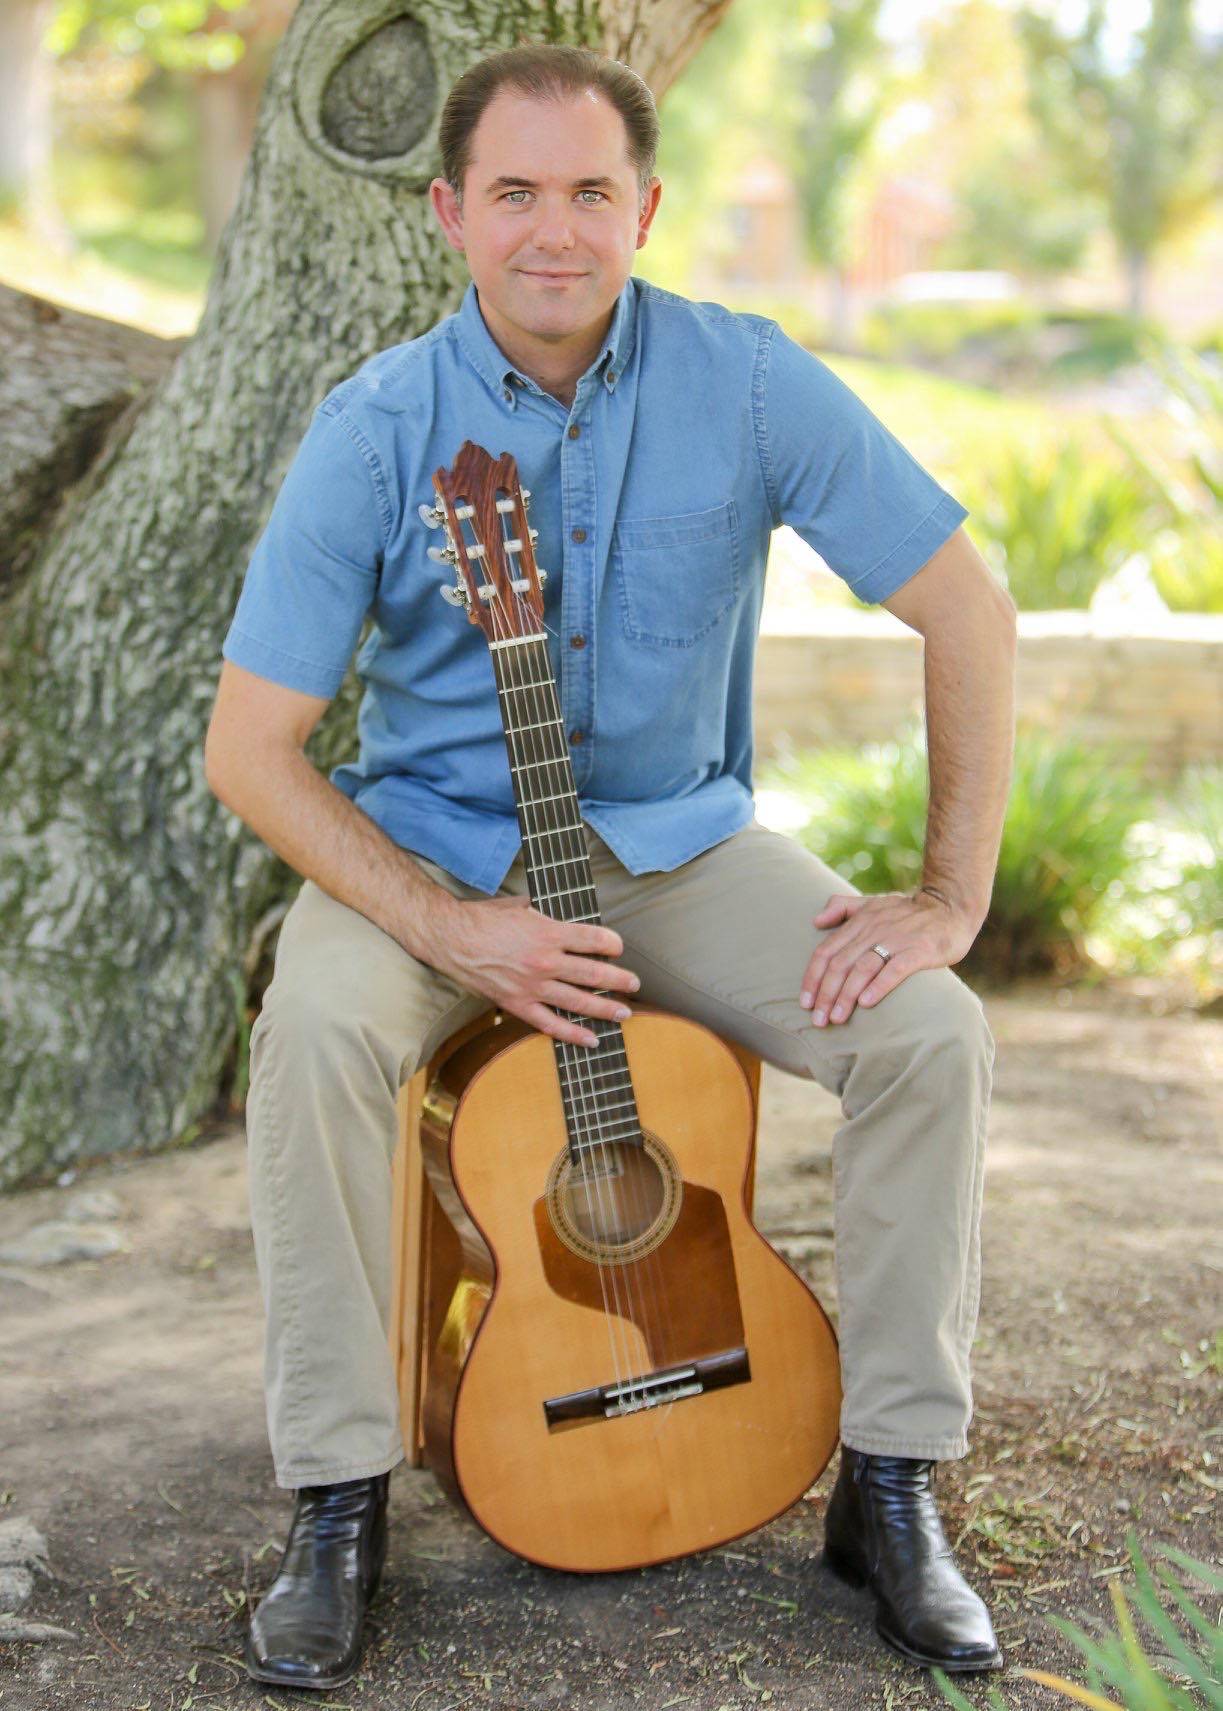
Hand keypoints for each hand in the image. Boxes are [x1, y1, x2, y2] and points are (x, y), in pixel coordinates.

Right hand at [434, 894, 638, 1048]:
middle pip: (594, 973)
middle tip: (634, 984)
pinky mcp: (518, 1004)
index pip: (593, 939)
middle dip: (619, 980)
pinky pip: (550, 1024)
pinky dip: (573, 1034)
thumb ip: (549, 913)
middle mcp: (546, 961)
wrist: (452, 939)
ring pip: (579, 1001)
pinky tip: (592, 1039)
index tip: (619, 948)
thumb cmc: (485, 918)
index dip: (612, 944)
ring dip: (605, 1008)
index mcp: (549, 932)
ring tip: (624, 1012)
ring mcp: (533, 986)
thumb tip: (569, 918)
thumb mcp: (522, 905)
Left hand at [799, 889, 978, 1027]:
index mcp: (859, 921)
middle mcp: (873, 930)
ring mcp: (896, 939)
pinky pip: (894, 969)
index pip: (826, 951)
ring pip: (862, 968)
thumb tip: (815, 921)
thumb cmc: (907, 912)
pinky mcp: (919, 950)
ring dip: (846, 995)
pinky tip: (866, 1003)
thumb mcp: (872, 902)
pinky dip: (878, 986)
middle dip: (825, 994)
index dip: (812, 978)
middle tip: (818, 1019)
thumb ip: (842, 907)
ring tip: (836, 1018)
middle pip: (840, 964)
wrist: (950, 907)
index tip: (804, 1002)